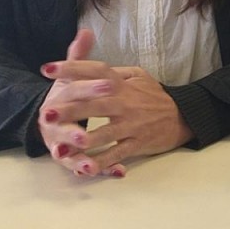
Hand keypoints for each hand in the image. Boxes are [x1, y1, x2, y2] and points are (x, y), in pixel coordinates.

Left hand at [38, 29, 193, 177]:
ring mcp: (132, 125)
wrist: (182, 116)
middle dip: (71, 110)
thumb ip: (112, 71)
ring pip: (104, 133)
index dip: (73, 69)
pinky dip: (102, 162)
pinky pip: (117, 154)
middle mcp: (126, 103)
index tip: (47, 69)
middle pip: (95, 105)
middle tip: (47, 114)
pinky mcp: (137, 143)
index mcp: (123, 84)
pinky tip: (85, 168)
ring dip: (83, 141)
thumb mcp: (137, 75)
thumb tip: (87, 60)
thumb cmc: (154, 96)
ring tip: (61, 147)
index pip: (96, 72)